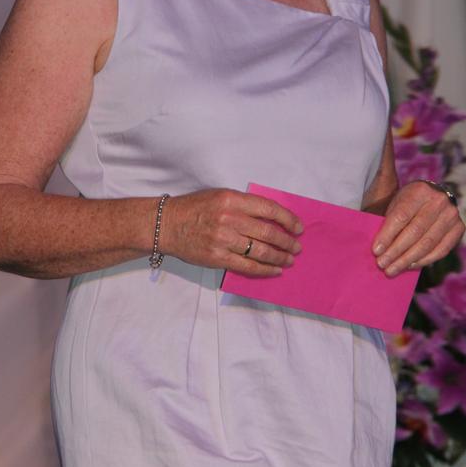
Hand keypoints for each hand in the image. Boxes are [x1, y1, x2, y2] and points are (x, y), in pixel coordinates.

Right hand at [160, 189, 303, 276]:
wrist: (166, 224)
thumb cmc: (194, 208)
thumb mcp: (220, 196)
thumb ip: (244, 205)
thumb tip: (272, 218)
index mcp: (232, 199)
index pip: (268, 209)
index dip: (288, 219)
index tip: (298, 227)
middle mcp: (229, 219)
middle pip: (268, 232)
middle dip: (287, 242)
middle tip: (297, 247)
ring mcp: (223, 240)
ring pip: (260, 251)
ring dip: (279, 257)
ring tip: (289, 260)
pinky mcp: (217, 258)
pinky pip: (247, 266)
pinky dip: (264, 270)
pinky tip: (274, 270)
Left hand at [371, 181, 463, 276]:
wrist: (435, 196)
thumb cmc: (410, 202)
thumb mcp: (398, 202)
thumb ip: (390, 220)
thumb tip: (379, 249)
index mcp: (419, 190)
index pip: (401, 216)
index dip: (387, 235)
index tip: (376, 251)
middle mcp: (439, 201)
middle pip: (414, 232)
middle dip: (396, 251)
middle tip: (382, 264)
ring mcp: (451, 215)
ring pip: (427, 244)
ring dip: (408, 260)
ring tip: (393, 269)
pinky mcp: (459, 228)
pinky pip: (440, 250)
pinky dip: (423, 260)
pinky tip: (410, 266)